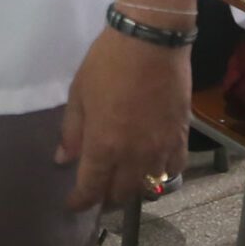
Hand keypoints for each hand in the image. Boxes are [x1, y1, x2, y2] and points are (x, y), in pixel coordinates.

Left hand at [57, 27, 190, 212]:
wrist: (151, 41)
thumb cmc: (107, 63)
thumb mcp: (79, 94)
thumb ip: (71, 132)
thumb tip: (63, 160)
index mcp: (104, 146)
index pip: (91, 189)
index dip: (80, 202)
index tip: (73, 204)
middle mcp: (134, 156)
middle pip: (121, 194)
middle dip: (105, 198)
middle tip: (97, 192)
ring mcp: (161, 149)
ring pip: (148, 187)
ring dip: (133, 188)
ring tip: (123, 181)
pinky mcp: (181, 137)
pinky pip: (174, 169)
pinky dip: (161, 174)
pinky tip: (152, 167)